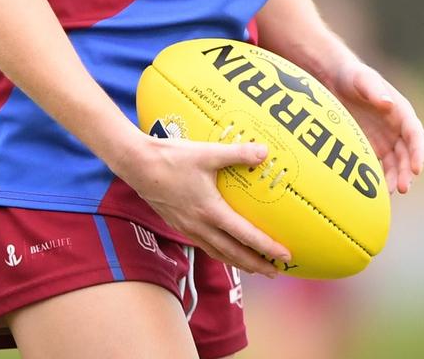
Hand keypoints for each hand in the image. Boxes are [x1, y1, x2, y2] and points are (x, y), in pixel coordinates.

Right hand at [116, 134, 290, 276]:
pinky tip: (224, 248)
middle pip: (233, 253)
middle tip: (276, 271)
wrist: (138, 165)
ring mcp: (187, 228)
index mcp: (210, 211)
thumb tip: (264, 152)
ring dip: (238, 262)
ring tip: (255, 267)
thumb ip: (237, 153)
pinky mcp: (178, 224)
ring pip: (218, 253)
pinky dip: (220, 252)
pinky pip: (204, 245)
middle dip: (256, 265)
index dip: (267, 247)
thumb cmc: (172, 158)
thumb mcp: (207, 152)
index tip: (285, 256)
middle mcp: (200, 226)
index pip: (245, 236)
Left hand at [328, 60, 423, 193]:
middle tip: (403, 187)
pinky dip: (382, 177)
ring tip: (392, 193)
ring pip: (397, 163)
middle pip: (408, 153)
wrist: (333, 78)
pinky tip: (378, 190)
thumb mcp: (362, 80)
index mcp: (401, 111)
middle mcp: (397, 128)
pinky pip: (381, 165)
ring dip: (397, 177)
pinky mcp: (372, 146)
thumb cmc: (352, 76)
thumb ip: (374, 90)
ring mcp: (386, 138)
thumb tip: (389, 104)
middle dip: (408, 171)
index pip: (415, 134)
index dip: (419, 152)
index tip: (417, 168)